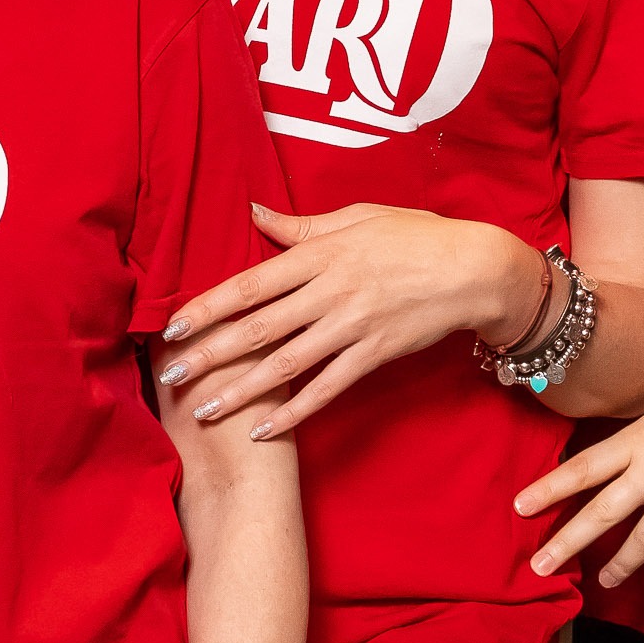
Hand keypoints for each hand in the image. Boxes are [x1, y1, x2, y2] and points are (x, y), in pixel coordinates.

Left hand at [158, 202, 548, 442]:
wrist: (474, 268)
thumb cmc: (414, 236)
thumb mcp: (357, 217)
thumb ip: (301, 224)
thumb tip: (252, 212)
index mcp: (320, 254)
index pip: (250, 284)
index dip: (208, 306)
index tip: (173, 326)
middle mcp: (329, 291)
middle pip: (257, 328)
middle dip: (209, 353)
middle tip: (170, 375)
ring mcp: (352, 326)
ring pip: (284, 364)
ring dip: (239, 390)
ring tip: (203, 411)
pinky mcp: (374, 355)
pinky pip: (326, 388)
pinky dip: (294, 412)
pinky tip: (262, 430)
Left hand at [514, 341, 643, 587]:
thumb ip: (635, 442)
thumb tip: (606, 468)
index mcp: (639, 438)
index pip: (583, 469)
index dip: (548, 490)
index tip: (519, 508)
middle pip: (602, 513)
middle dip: (567, 543)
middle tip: (540, 568)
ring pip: (642, 540)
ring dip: (619, 565)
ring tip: (602, 581)